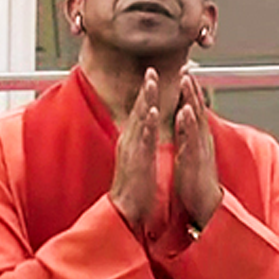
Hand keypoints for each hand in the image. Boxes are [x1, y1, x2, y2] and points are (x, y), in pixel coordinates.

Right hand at [109, 69, 163, 241]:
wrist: (125, 209)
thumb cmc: (134, 186)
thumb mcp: (137, 158)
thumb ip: (140, 142)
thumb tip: (144, 130)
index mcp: (132, 140)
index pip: (140, 111)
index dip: (147, 93)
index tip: (153, 76)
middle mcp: (129, 141)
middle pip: (137, 109)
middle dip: (145, 89)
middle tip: (152, 70)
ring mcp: (131, 150)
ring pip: (138, 120)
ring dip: (145, 100)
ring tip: (151, 82)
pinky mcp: (136, 161)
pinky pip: (142, 140)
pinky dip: (146, 125)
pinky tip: (151, 113)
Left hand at [173, 73, 223, 229]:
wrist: (205, 203)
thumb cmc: (196, 179)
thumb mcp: (189, 150)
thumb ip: (186, 133)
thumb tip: (183, 117)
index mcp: (197, 137)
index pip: (194, 108)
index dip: (189, 90)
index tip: (184, 72)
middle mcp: (201, 139)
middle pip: (197, 107)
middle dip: (192, 87)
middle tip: (187, 67)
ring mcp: (199, 147)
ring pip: (196, 118)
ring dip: (192, 98)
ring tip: (187, 81)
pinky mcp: (195, 158)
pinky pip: (192, 138)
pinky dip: (188, 123)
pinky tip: (185, 110)